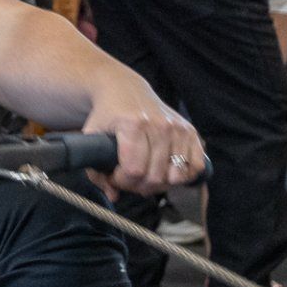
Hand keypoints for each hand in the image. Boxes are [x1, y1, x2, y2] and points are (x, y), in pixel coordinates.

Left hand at [84, 89, 204, 195]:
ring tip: (146, 175)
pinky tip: (167, 172)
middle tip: (129, 177)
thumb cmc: (107, 116)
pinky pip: (195, 166)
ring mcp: (177, 128)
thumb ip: (96, 170)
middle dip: (138, 185)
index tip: (114, 174)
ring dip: (159, 184)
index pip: (134, 171)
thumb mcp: (92, 137)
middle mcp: (160, 125)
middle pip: (154, 177)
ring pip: (174, 176)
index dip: (121, 180)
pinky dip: (182, 176)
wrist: (125, 90)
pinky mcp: (190, 131)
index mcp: (134, 125)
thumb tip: (113, 195)